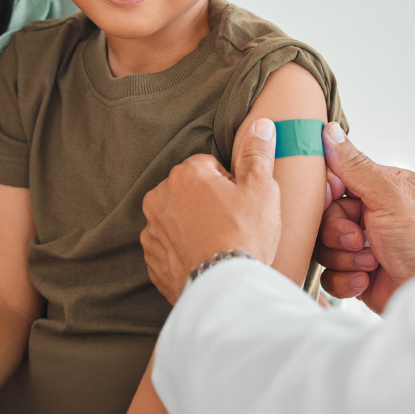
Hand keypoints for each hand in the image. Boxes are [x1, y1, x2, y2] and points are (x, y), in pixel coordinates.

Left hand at [141, 117, 283, 302]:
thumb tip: (261, 125)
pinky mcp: (152, 260)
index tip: (242, 205)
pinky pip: (170, 248)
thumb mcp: (262, 189)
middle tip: (234, 225)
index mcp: (184, 174)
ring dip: (194, 227)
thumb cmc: (245, 235)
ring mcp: (152, 231)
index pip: (209, 167)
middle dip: (209, 203)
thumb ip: (257, 154)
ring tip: (220, 245)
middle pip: (190, 192)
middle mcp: (159, 198)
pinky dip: (184, 252)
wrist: (226, 288)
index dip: (231, 185)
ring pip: (178, 220)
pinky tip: (206, 260)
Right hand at [313, 123, 414, 311]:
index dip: (328, 196)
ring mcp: (364, 246)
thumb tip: (330, 131)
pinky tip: (367, 279)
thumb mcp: (390, 196)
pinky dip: (345, 279)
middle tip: (359, 240)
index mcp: (383, 189)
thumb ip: (356, 165)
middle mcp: (373, 215)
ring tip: (371, 263)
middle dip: (339, 232)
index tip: (332, 202)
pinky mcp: (358, 273)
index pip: (336, 181)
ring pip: (324, 246)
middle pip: (325, 217)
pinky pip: (330, 274)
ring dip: (344, 258)